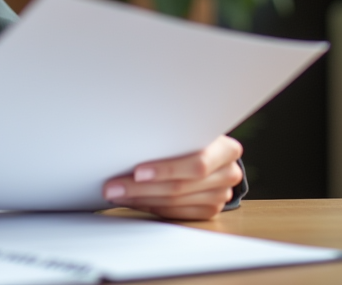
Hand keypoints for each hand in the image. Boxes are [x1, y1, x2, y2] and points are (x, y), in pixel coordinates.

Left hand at [103, 135, 243, 219]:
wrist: (211, 150)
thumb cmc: (190, 134)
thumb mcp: (186, 127)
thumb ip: (170, 133)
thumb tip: (127, 137)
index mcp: (227, 149)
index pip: (197, 164)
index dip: (166, 169)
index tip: (137, 172)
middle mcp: (229, 174)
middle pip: (180, 187)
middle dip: (141, 188)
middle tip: (112, 187)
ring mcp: (221, 195)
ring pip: (174, 202)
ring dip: (140, 199)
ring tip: (115, 193)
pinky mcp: (209, 210)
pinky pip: (175, 213)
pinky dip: (149, 206)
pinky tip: (131, 200)